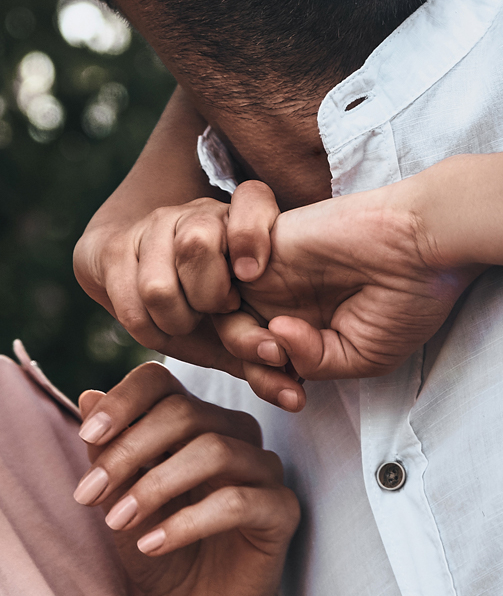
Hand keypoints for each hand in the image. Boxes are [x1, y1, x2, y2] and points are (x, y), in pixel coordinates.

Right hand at [73, 185, 304, 411]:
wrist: (136, 274)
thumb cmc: (203, 301)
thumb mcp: (238, 322)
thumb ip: (266, 357)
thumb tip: (296, 398)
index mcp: (238, 220)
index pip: (251, 198)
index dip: (251, 232)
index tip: (252, 273)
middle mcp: (196, 214)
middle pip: (198, 243)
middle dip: (209, 295)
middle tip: (219, 311)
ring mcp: (152, 227)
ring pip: (159, 284)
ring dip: (177, 319)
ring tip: (189, 321)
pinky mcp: (115, 248)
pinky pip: (129, 304)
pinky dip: (148, 329)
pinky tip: (162, 326)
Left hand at [73, 361, 298, 595]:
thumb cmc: (157, 549)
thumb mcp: (120, 501)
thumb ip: (109, 452)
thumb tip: (87, 396)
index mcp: (196, 421)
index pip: (164, 383)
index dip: (124, 401)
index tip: (86, 435)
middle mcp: (234, 435)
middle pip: (186, 413)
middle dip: (129, 451)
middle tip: (87, 494)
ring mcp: (263, 469)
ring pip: (214, 451)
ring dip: (155, 486)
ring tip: (116, 523)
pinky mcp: (281, 509)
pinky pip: (236, 502)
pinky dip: (186, 522)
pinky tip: (151, 545)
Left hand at [218, 183, 481, 379]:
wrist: (423, 244)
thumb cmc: (407, 299)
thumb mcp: (362, 356)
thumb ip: (313, 362)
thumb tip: (273, 338)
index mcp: (310, 328)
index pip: (265, 364)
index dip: (269, 386)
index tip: (296, 399)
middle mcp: (287, 300)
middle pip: (235, 341)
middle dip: (250, 365)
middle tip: (279, 365)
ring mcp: (274, 272)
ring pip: (219, 309)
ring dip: (234, 335)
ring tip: (270, 340)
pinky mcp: (266, 241)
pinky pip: (216, 259)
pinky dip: (218, 281)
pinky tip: (251, 297)